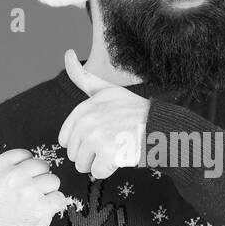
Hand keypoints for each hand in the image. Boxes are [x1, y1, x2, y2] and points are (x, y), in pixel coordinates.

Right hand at [0, 127, 69, 225]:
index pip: (25, 155)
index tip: (15, 185)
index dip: (24, 170)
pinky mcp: (41, 208)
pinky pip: (59, 198)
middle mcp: (13, 176)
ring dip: (47, 194)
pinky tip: (40, 213)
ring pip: (54, 181)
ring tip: (32, 205)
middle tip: (25, 197)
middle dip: (38, 180)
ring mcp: (28, 191)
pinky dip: (54, 207)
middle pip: (42, 166)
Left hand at [58, 49, 150, 179]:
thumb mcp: (106, 89)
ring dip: (99, 162)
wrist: (159, 126)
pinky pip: (97, 173)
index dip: (82, 141)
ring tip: (116, 147)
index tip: (100, 132)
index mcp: (83, 109)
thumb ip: (82, 76)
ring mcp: (97, 137)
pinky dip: (110, 170)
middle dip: (90, 153)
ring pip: (83, 166)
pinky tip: (121, 156)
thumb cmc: (133, 111)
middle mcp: (87, 121)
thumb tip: (67, 53)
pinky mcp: (108, 153)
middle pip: (73, 154)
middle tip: (111, 141)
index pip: (65, 139)